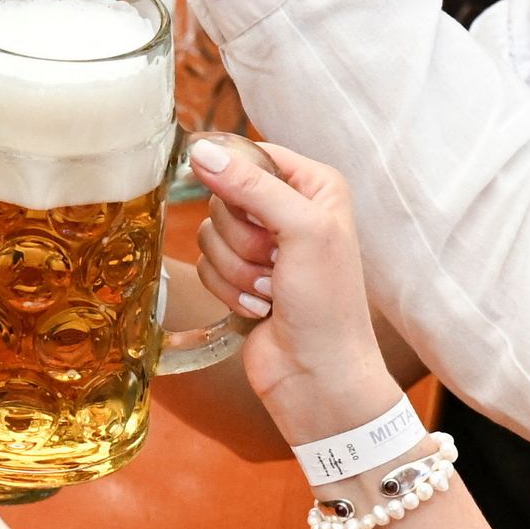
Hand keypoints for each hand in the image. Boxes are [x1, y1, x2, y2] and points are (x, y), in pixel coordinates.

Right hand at [185, 135, 400, 439]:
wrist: (318, 377)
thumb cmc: (327, 305)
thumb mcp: (302, 231)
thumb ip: (252, 186)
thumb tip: (202, 151)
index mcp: (314, 186)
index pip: (253, 154)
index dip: (239, 181)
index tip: (245, 210)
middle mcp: (288, 210)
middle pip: (224, 195)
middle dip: (243, 237)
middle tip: (276, 263)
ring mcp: (263, 246)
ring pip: (210, 232)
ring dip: (237, 268)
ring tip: (271, 291)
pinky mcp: (240, 276)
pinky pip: (206, 264)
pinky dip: (228, 289)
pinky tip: (259, 308)